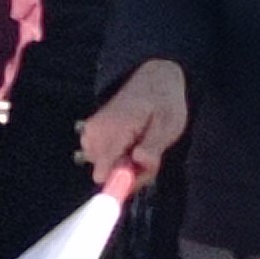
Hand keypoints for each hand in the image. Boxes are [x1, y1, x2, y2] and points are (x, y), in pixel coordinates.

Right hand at [80, 60, 188, 185]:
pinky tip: (132, 144)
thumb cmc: (163, 101)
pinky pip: (101, 160)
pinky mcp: (90, 134)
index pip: (104, 173)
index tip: (143, 169)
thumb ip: (153, 146)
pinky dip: (119, 158)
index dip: (126, 180)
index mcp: (113, 128)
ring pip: (104, 169)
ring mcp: (89, 133)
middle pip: (105, 175)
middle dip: (129, 172)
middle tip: (149, 155)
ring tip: (142, 146)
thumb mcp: (169, 124)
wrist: (152, 79)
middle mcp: (94, 132)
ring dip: (126, 166)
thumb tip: (138, 161)